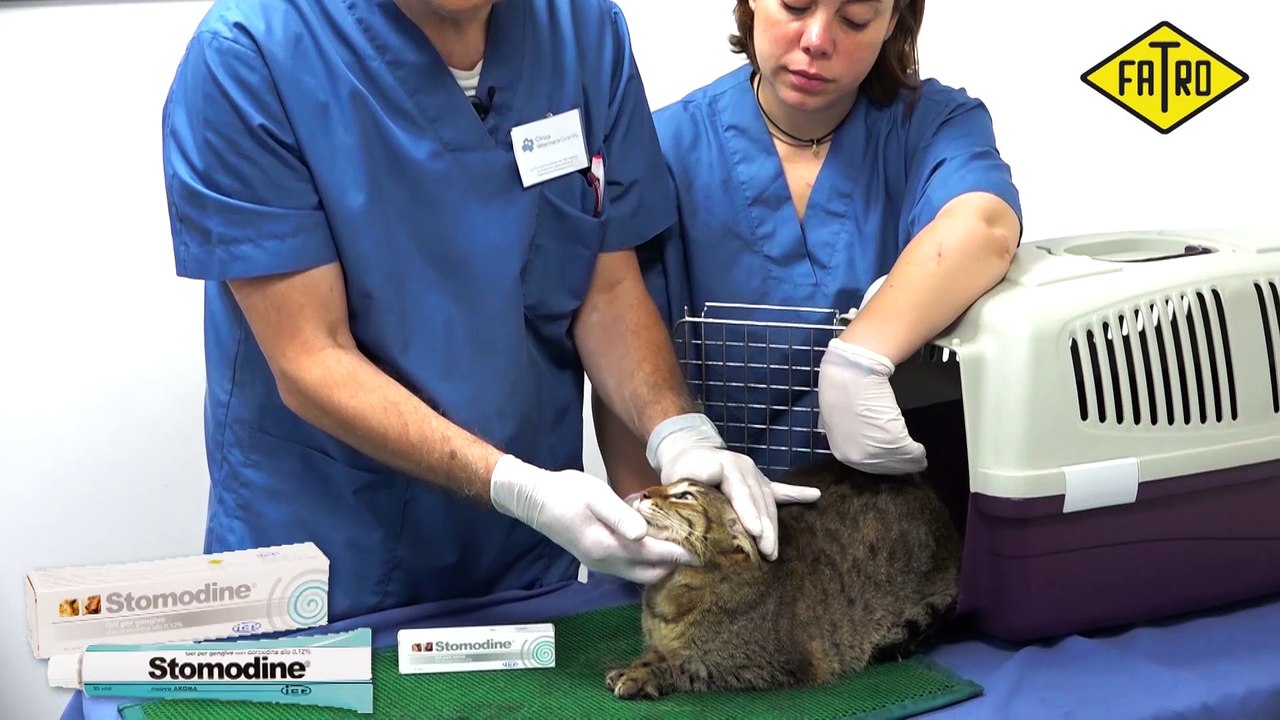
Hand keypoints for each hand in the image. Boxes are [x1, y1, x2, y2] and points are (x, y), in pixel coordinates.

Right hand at [489, 455, 697, 584]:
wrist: (534, 500)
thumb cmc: (566, 492)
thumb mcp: (595, 496)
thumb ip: (620, 515)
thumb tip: (645, 533)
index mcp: (607, 547)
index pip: (653, 555)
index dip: (680, 553)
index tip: (705, 550)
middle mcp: (605, 563)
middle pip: (651, 574)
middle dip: (676, 565)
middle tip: (701, 551)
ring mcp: (600, 565)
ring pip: (641, 575)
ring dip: (663, 566)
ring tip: (686, 550)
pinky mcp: (597, 560)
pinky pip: (631, 570)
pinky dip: (649, 564)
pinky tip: (659, 549)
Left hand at [646, 414, 821, 560]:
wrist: (687, 449)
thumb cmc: (680, 469)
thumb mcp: (675, 479)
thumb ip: (683, 497)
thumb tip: (685, 525)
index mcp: (723, 465)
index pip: (739, 491)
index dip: (747, 511)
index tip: (754, 531)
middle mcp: (744, 467)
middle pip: (759, 500)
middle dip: (764, 528)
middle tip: (767, 552)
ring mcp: (755, 473)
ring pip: (769, 502)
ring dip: (773, 527)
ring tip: (774, 551)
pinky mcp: (760, 480)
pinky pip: (781, 489)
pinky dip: (797, 494)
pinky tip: (815, 496)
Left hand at [818, 338, 926, 473]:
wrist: (850, 376)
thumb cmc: (843, 390)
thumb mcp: (838, 419)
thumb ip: (850, 435)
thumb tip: (863, 438)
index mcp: (842, 453)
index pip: (867, 466)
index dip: (882, 462)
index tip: (893, 460)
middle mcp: (857, 457)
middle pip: (884, 467)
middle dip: (898, 464)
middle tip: (911, 462)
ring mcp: (875, 452)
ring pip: (899, 461)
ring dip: (910, 459)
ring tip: (918, 457)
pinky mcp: (893, 442)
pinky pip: (911, 453)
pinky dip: (918, 452)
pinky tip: (920, 451)